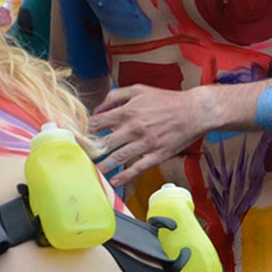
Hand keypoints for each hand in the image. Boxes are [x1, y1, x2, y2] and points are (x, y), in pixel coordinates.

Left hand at [90, 85, 211, 186]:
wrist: (196, 110)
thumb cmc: (168, 100)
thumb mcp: (140, 89)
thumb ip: (115, 96)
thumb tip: (97, 109)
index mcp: (128, 111)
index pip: (96, 124)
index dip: (83, 131)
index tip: (76, 138)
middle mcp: (134, 128)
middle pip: (103, 144)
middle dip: (88, 152)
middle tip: (79, 158)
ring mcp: (145, 143)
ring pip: (117, 158)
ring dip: (102, 167)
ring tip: (90, 173)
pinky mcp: (157, 155)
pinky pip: (137, 168)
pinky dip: (124, 177)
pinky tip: (114, 182)